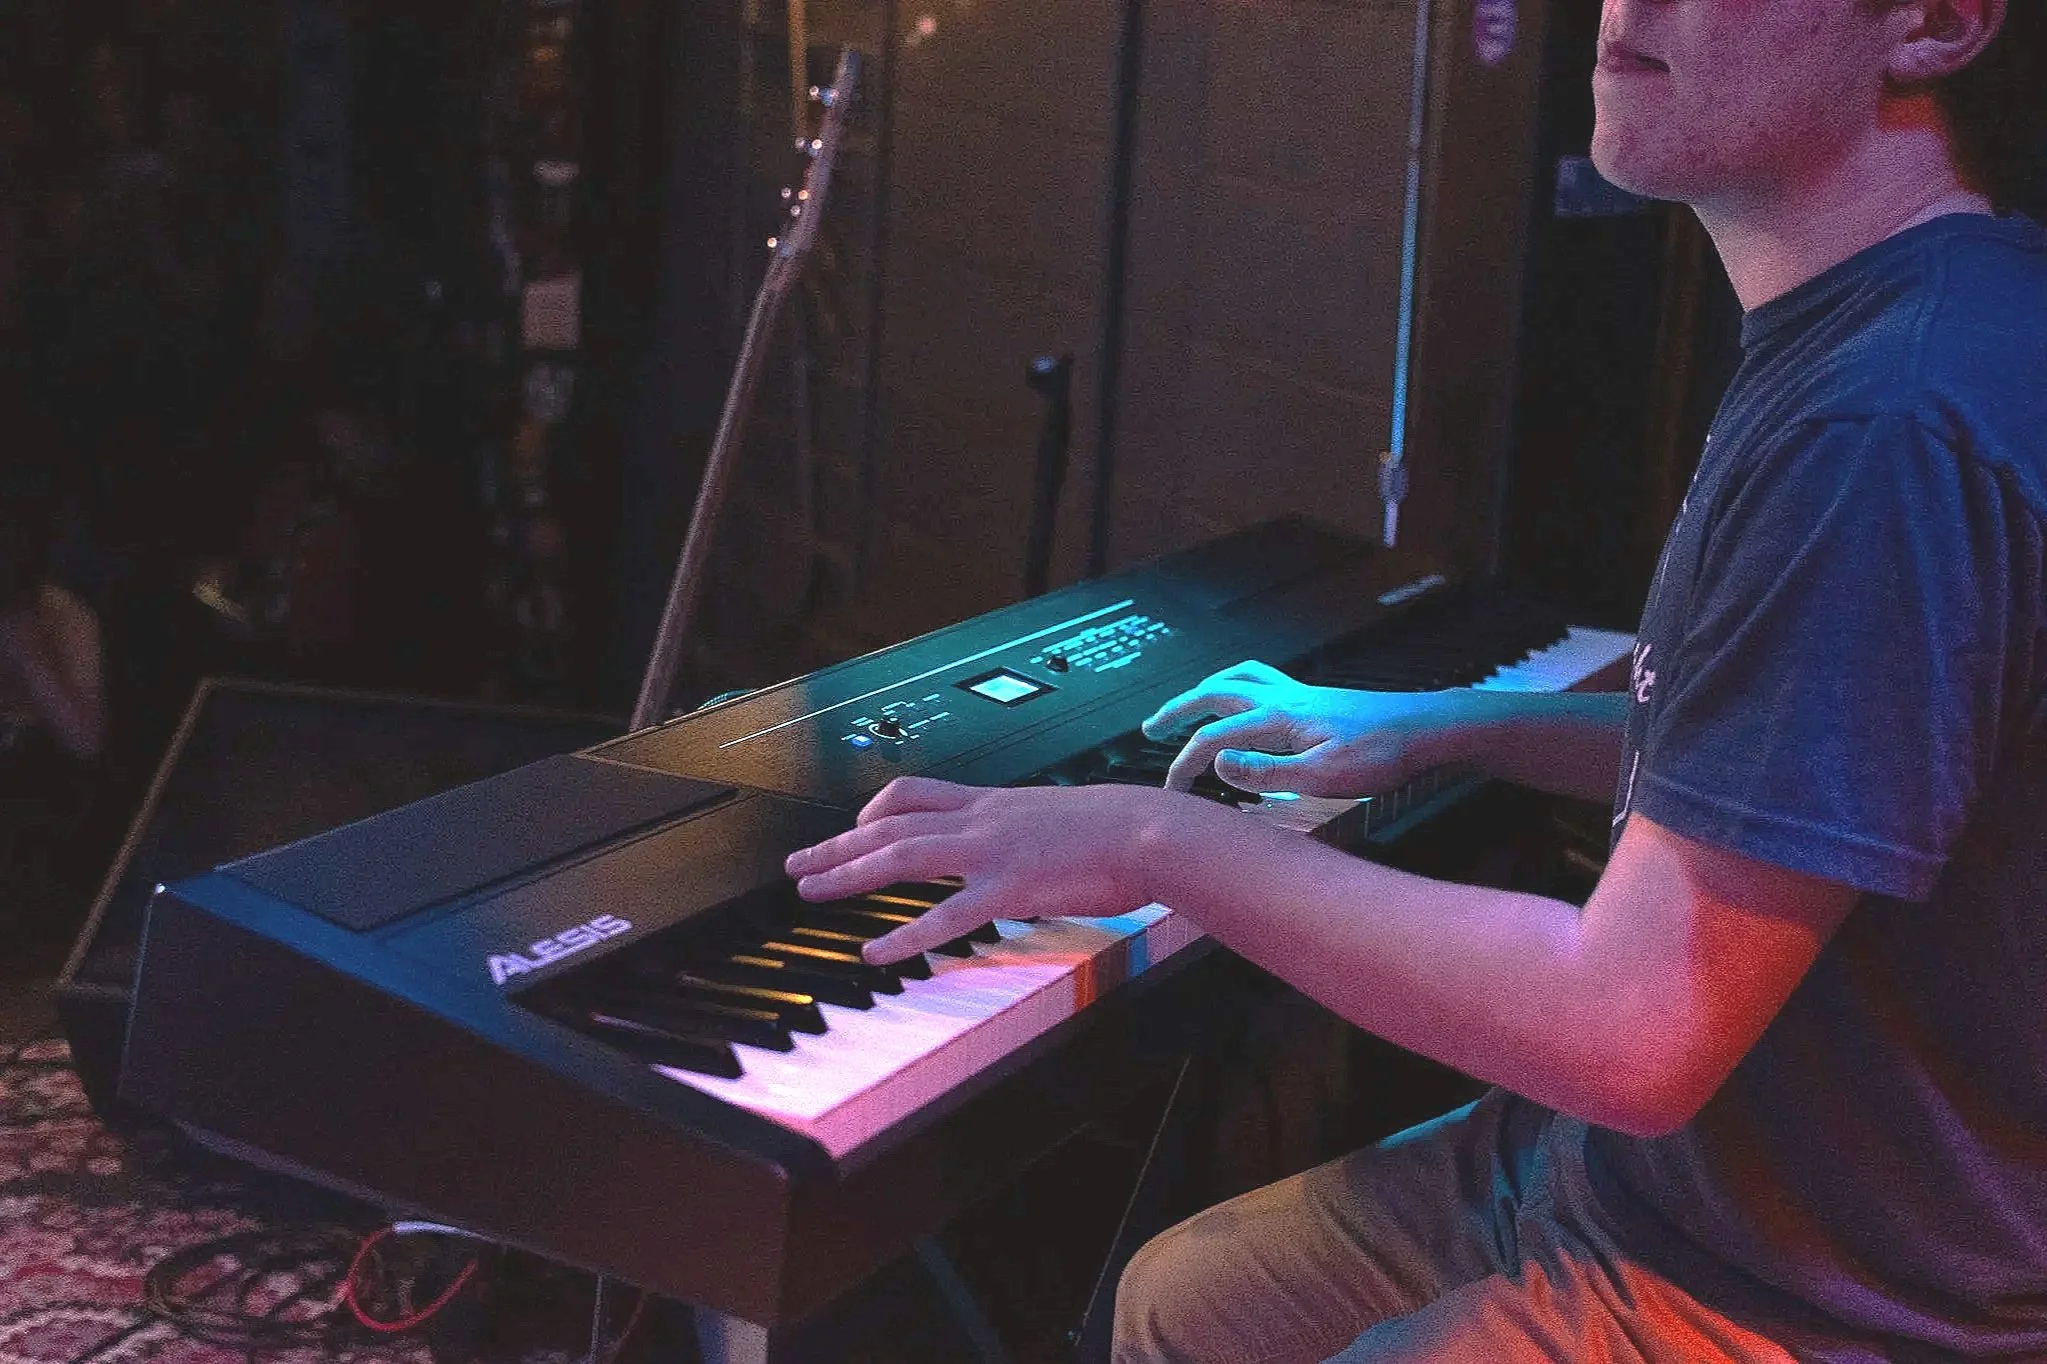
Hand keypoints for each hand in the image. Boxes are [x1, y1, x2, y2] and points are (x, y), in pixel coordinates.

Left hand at [783, 776, 1223, 963]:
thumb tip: (1020, 852)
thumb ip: (1027, 833)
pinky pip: (945, 915)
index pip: (914, 792)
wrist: (1151, 830)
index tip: (850, 828)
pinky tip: (875, 952)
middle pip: (889, 823)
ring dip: (847, 873)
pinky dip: (904, 935)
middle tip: (798, 863)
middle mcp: (981, 819)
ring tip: (809, 890)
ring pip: (900, 855)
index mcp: (993, 803)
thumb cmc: (1120, 831)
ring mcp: (990, 851)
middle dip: (837, 844)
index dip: (872, 811)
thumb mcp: (1059, 820)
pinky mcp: (1009, 887)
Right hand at [1141, 660, 1484, 797]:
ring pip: (1239, 678)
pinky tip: (1246, 705)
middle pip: (1215, 692)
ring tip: (1189, 704)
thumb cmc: (1381, 756)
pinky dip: (1238, 686)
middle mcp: (1283, 698)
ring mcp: (1300, 694)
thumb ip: (1267, 772)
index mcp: (1278, 719)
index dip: (1184, 765)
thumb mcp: (1324, 777)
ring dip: (1206, 689)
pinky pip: (1263, 680)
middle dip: (1179, 709)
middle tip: (1151, 727)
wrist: (1427, 729)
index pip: (1214, 738)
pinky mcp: (1315, 699)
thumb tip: (1216, 762)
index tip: (1169, 793)